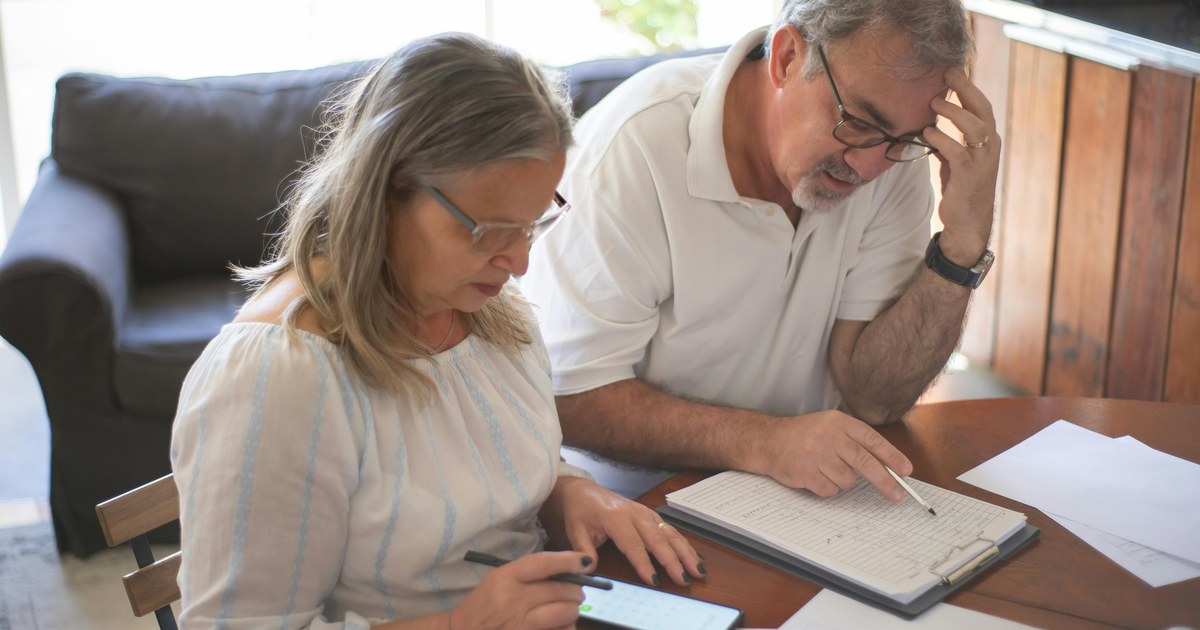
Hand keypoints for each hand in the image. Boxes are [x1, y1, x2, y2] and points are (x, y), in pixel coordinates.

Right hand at [448, 551, 588, 629]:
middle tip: (576, 592)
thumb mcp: (499, 579)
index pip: (544, 564)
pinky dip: (565, 627)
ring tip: (568, 609)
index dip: (568, 560)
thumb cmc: (483, 604)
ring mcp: (520, 624)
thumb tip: (567, 570)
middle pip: (560, 590)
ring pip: (565, 613)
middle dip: (576, 590)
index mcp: (505, 578)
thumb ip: (529, 573)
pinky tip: (559, 624)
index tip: (584, 561)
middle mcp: (513, 600)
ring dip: (572, 610)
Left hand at [543, 476, 704, 586]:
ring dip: (686, 553)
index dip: (644, 563)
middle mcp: (635, 514)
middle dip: (673, 561)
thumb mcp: (575, 529)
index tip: (654, 580)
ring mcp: (646, 513)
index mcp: (615, 517)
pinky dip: (685, 545)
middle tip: (685, 579)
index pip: (633, 544)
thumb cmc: (581, 511)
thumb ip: (584, 550)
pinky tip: (695, 557)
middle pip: (658, 539)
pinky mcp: (652, 516)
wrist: (584, 490)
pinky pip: (671, 530)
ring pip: (670, 534)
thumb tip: (589, 570)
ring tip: (698, 570)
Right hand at [757, 409, 912, 502]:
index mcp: (839, 422)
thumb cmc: (805, 435)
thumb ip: (855, 441)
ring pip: (847, 480)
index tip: (905, 470)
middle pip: (865, 462)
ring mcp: (816, 455)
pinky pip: (830, 490)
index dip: (892, 456)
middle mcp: (828, 436)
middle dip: (885, 481)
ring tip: (826, 468)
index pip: (872, 440)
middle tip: (897, 495)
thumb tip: (888, 466)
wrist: (769, 440)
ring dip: (842, 480)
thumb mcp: (830, 426)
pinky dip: (827, 487)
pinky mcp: (806, 473)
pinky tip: (816, 475)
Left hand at [923, 67, 1000, 264]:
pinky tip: (926, 133)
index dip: (968, 86)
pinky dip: (941, 139)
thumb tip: (928, 124)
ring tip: (933, 103)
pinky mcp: (969, 175)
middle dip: (965, 88)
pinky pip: (956, 151)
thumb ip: (949, 141)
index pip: (981, 105)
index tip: (951, 70)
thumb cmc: (961, 188)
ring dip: (953, 112)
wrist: (968, 221)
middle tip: (946, 74)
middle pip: (982, 108)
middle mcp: (989, 146)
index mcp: (987, 139)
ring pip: (974, 126)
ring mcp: (982, 160)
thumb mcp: (956, 159)